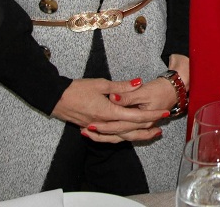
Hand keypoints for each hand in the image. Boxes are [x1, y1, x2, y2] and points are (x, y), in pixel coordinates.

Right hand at [52, 77, 167, 141]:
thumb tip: (138, 82)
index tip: (164, 113)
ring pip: (121, 136)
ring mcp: (98, 128)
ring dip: (137, 135)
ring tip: (150, 133)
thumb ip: (121, 87)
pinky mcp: (92, 128)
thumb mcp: (101, 84)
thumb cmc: (77, 89)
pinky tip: (127, 135)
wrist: (55, 98)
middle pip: (131, 129)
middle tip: (162, 124)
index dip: (152, 115)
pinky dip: (120, 137)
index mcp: (109, 112)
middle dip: (148, 127)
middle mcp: (105, 123)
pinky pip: (109, 137)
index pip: (136, 116)